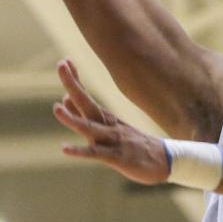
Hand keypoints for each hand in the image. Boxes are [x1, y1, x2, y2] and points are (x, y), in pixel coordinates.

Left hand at [53, 59, 169, 184]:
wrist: (166, 160)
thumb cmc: (135, 144)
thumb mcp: (110, 127)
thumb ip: (85, 115)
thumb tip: (64, 99)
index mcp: (105, 118)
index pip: (86, 95)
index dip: (74, 79)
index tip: (64, 61)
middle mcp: (107, 125)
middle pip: (86, 103)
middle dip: (73, 85)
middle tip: (61, 64)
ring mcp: (112, 140)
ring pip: (89, 128)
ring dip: (72, 118)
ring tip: (56, 109)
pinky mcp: (116, 157)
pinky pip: (96, 154)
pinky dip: (80, 151)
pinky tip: (65, 149)